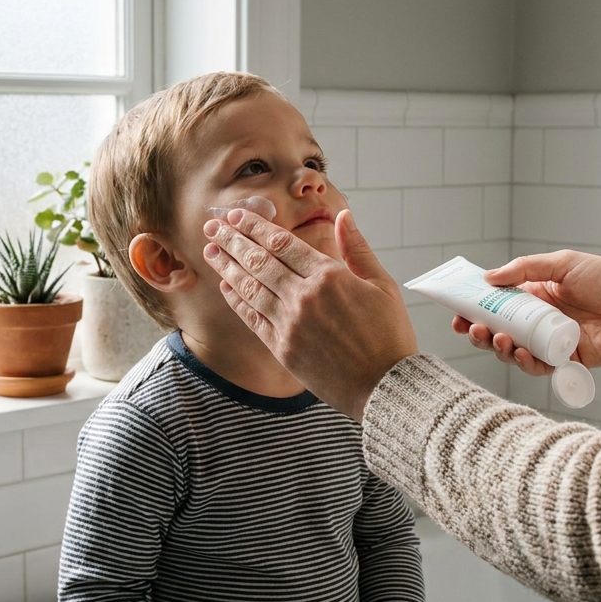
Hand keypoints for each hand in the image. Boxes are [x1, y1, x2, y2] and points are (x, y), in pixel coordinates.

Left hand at [201, 208, 417, 420]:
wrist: (385, 387)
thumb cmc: (389, 336)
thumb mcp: (382, 285)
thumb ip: (357, 248)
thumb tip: (343, 216)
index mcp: (329, 277)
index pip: (282, 243)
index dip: (256, 227)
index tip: (239, 215)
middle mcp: (304, 297)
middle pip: (259, 261)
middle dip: (233, 240)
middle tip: (213, 225)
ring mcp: (289, 324)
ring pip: (250, 288)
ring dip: (227, 266)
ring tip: (211, 250)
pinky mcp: (282, 349)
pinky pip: (252, 318)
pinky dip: (237, 300)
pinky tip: (226, 286)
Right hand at [453, 250, 600, 374]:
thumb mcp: (564, 263)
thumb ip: (525, 268)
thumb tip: (488, 278)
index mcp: (537, 296)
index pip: (498, 305)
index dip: (475, 310)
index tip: (457, 312)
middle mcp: (541, 321)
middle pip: (501, 331)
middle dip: (480, 332)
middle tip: (471, 329)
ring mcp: (552, 342)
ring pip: (515, 352)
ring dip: (500, 348)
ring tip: (498, 339)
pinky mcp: (568, 362)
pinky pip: (540, 367)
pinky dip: (526, 363)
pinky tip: (522, 354)